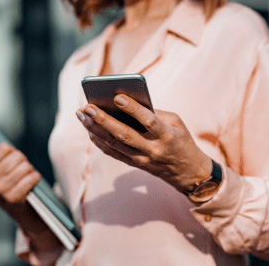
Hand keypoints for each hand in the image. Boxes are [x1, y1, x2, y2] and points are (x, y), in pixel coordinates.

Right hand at [0, 134, 46, 232]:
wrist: (16, 208)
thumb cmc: (4, 180)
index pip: (3, 148)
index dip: (11, 151)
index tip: (9, 158)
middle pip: (16, 157)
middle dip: (22, 161)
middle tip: (19, 169)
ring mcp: (0, 190)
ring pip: (25, 167)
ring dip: (29, 170)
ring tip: (25, 176)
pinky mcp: (13, 199)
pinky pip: (31, 178)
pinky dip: (35, 178)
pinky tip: (31, 182)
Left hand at [76, 95, 212, 193]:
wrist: (187, 172)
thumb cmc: (181, 139)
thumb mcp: (176, 122)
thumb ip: (154, 112)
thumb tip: (126, 102)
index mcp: (166, 135)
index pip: (148, 120)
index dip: (132, 109)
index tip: (117, 96)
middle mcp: (152, 149)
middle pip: (124, 134)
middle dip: (103, 120)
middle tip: (88, 107)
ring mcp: (141, 159)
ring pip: (114, 144)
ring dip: (95, 129)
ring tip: (82, 115)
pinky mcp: (134, 164)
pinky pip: (112, 152)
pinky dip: (99, 141)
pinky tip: (89, 128)